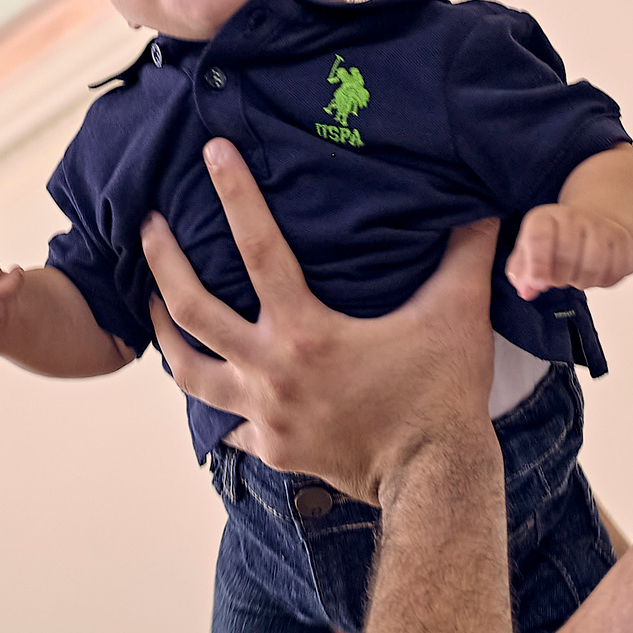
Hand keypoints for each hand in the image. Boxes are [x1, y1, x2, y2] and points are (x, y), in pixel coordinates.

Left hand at [142, 140, 496, 503]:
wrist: (436, 481)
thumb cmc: (444, 394)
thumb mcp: (457, 313)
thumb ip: (464, 251)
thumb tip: (486, 202)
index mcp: (306, 333)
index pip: (259, 248)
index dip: (236, 193)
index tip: (212, 151)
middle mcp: (271, 373)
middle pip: (192, 310)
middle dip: (162, 262)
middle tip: (147, 225)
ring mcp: (265, 416)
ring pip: (190, 374)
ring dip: (166, 336)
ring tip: (150, 304)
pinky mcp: (272, 449)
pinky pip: (229, 426)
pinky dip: (218, 404)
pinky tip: (214, 387)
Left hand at [505, 203, 632, 300]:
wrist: (598, 221)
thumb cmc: (557, 241)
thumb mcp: (530, 251)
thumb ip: (522, 272)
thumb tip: (526, 290)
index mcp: (544, 218)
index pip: (539, 238)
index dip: (537, 264)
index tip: (538, 284)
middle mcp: (573, 217)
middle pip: (567, 255)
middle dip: (560, 278)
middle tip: (558, 279)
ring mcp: (600, 227)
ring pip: (593, 265)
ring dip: (583, 281)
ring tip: (576, 278)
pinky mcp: (623, 240)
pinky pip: (615, 270)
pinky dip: (604, 280)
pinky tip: (596, 275)